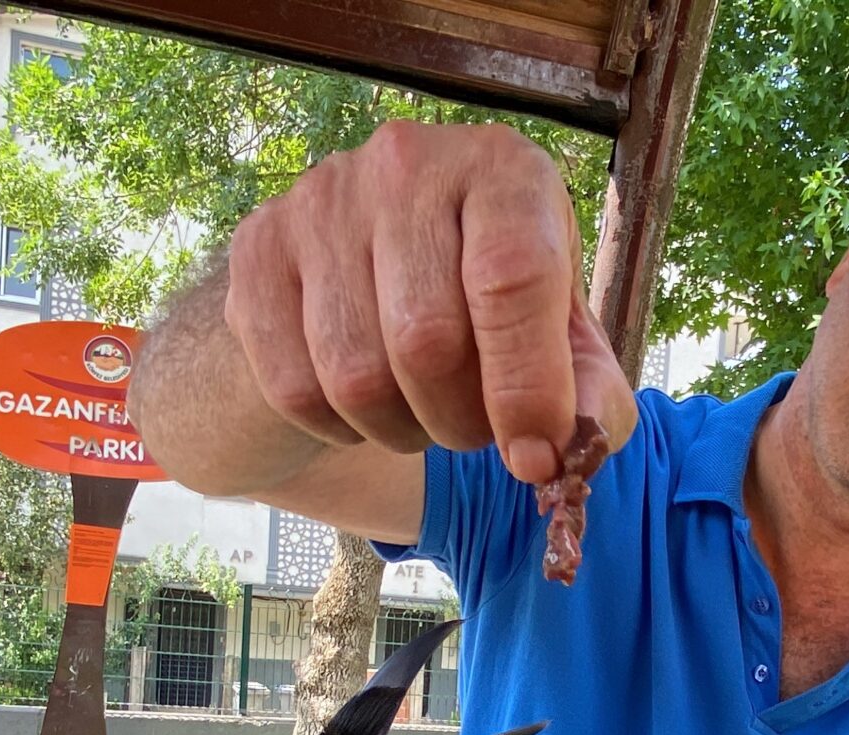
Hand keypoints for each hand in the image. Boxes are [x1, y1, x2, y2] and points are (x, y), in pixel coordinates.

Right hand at [222, 120, 637, 483]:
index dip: (526, 388)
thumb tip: (564, 451)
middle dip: (461, 421)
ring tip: (423, 415)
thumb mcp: (561, 334)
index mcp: (501, 168)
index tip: (534, 456)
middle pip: (426, 340)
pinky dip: (338, 429)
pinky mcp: (257, 247)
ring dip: (400, 431)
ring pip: (354, 376)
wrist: (370, 268)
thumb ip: (590, 392)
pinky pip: (293, 386)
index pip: (511, 280)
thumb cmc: (489, 302)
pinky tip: (364, 407)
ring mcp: (320, 200)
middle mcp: (406, 163)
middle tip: (475, 431)